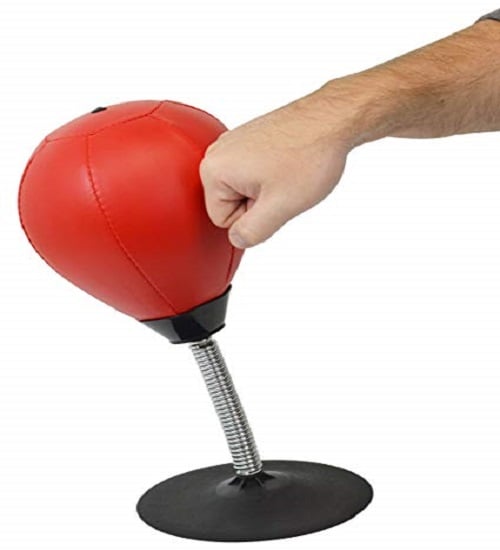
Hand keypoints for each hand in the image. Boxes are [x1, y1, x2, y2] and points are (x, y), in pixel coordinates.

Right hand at [199, 91, 351, 248]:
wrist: (333, 120)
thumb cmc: (309, 156)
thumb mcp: (280, 208)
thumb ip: (252, 233)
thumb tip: (238, 240)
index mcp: (213, 170)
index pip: (223, 221)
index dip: (253, 217)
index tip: (273, 195)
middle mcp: (217, 153)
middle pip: (230, 205)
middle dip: (258, 204)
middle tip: (282, 185)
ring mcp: (233, 143)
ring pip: (244, 190)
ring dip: (266, 190)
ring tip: (286, 173)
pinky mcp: (248, 139)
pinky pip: (252, 174)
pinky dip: (271, 175)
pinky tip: (287, 165)